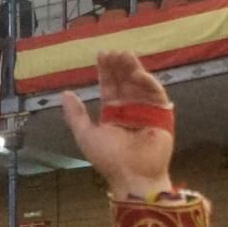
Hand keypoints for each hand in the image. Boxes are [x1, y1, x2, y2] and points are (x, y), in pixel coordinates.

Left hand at [60, 51, 173, 200]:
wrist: (132, 175)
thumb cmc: (108, 157)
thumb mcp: (86, 135)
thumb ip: (75, 115)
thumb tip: (65, 93)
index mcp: (112, 113)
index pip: (109, 87)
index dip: (106, 71)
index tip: (102, 55)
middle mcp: (129, 109)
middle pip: (124, 82)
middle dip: (119, 66)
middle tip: (113, 51)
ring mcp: (146, 110)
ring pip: (139, 84)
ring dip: (133, 69)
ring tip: (125, 55)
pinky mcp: (162, 114)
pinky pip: (155, 94)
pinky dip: (147, 82)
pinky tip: (137, 72)